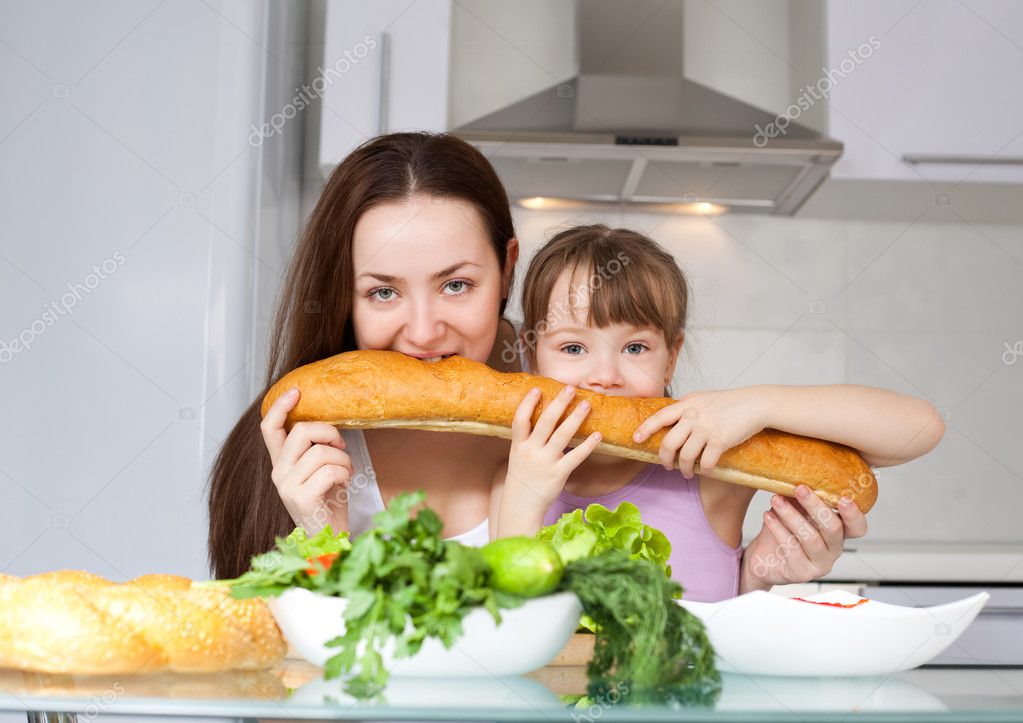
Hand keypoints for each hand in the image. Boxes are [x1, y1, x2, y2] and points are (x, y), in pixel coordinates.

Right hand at [260, 387, 354, 533]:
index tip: (296, 391)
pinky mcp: (300, 498)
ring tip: (347, 472)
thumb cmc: (328, 503)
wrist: (330, 539)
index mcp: (281, 463)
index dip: (280, 406)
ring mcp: (287, 486)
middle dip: (330, 432)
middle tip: (342, 446)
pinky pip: (329, 470)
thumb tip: (328, 426)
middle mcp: (279, 473)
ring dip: (343, 459)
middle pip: (301, 431)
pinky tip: (345, 483)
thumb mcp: (319, 471)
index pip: (269, 428)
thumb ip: (315, 450)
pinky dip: (345, 473)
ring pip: (321, 451)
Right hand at [505, 385, 601, 507]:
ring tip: (586, 404)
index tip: (537, 389)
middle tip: (570, 388)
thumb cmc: (523, 477)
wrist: (521, 505)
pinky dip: (588, 445)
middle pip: (545, 423)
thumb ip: (528, 439)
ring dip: (575, 418)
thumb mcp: (518, 456)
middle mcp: (531, 451)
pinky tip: (598, 435)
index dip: (527, 404)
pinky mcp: (558, 474)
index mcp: (518, 445)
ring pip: (562, 435)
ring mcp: (544, 462)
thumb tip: (545, 418)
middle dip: (558, 404)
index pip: (520, 420)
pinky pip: (576, 457)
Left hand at [632, 388, 764, 476]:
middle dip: (665, 459)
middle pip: (669, 443)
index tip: (636, 439)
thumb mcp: (702, 398)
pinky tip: (705, 471)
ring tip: (687, 472)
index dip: (645, 429)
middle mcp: (693, 416)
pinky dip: (704, 470)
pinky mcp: (720, 441)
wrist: (754, 404)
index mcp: (686, 404)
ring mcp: (706, 429)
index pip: (659, 417)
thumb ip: (686, 407)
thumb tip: (670, 419)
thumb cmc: (728, 402)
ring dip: (685, 469)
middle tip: (667, 465)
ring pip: (686, 457)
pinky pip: (706, 463)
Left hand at [739, 485, 868, 590]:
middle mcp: (833, 549)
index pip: (857, 527)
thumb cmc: (783, 529)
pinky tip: (768, 516)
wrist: (762, 557)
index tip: (843, 498)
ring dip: (792, 516)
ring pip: (811, 539)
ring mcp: (819, 564)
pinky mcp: (802, 573)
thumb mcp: (795, 509)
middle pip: (834, 529)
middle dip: (816, 506)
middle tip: (799, 488)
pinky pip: (792, 549)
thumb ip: (803, 496)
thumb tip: (802, 470)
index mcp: (838, 532)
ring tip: (776, 500)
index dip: (854, 514)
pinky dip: (778, 529)